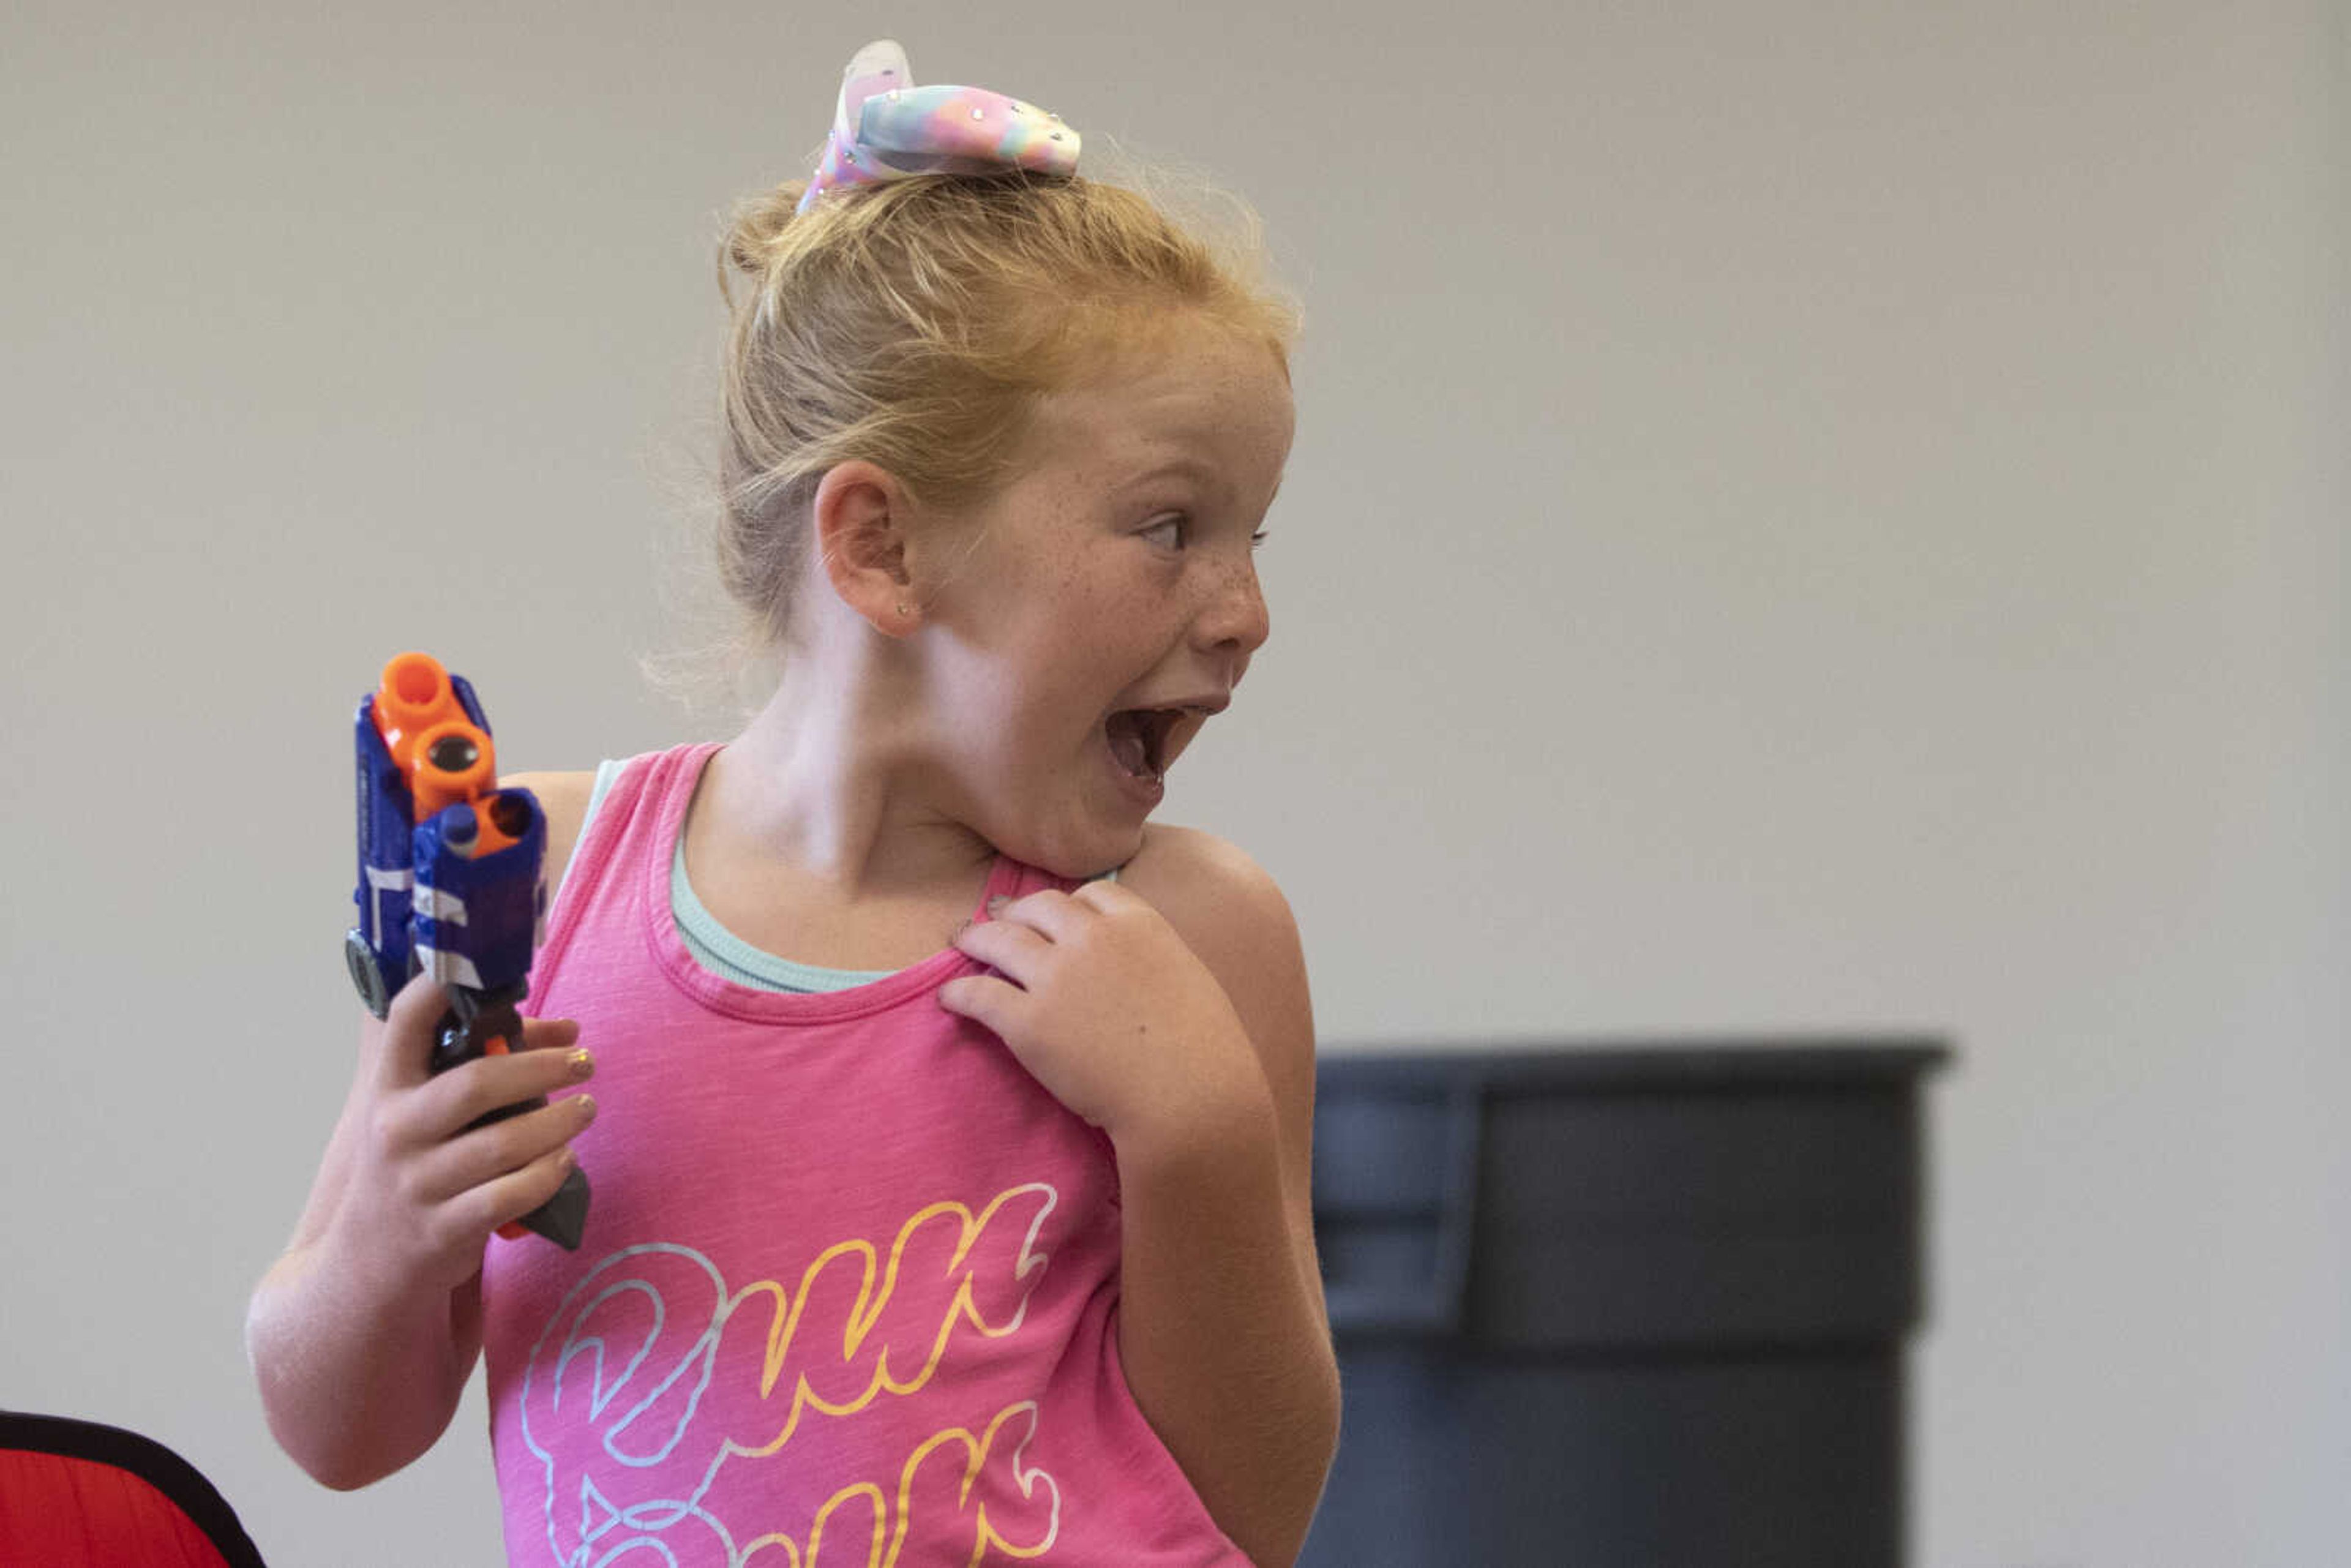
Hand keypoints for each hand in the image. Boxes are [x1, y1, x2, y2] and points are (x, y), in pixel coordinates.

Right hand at [322, 972, 596, 1300]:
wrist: (366, 1263)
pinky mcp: (442, 1229)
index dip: (442, 986)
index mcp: (388, 1088)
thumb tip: (566, 1031)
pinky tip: (566, 1159)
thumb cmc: (412, 1168)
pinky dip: (547, 1174)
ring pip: (503, 1143)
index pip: (407, 1021)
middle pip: (477, 1083)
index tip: (495, 971)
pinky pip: (509, 1195)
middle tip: (585, 1060)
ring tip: (587, 1107)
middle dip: (542, 1067)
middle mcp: (395, 1130)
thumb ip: (479, 1068)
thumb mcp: (421, 1115)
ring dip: (558, 1121)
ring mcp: (417, 1182)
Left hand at [938, 882, 1268, 1149]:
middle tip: (996, 916)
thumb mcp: (1190, 978)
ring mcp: (1055, 978)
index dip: (1071, 904)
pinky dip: (959, 994)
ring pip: (999, 941)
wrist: (1190, 1098)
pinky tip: (949, 998)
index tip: (1059, 917)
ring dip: (975, 938)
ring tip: (960, 942)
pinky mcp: (1027, 1023)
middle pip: (1038, 907)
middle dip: (1015, 910)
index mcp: (1138, 924)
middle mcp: (1091, 939)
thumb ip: (1156, 959)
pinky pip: (979, 996)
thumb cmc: (1206, 1051)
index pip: (1092, 893)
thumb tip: (1140, 966)